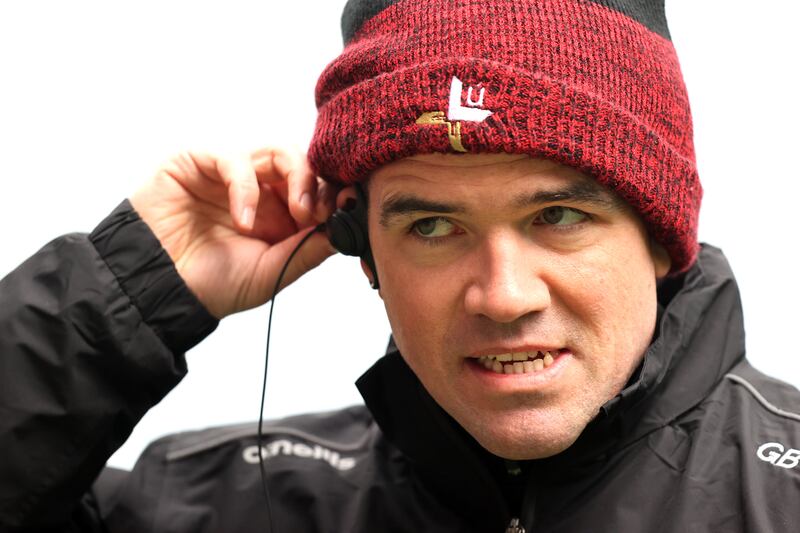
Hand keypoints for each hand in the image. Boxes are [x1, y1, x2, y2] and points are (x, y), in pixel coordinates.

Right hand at [130, 148, 338, 318]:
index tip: (346, 209)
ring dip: (296, 177)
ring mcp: (230, 174)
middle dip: (319, 183)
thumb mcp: (273, 271)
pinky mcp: (197, 163)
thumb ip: (309, 249)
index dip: (335, 194)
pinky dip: (246, 187)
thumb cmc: (212, 284)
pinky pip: (232, 159)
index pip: (318, 187)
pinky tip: (244, 221)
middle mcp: (260, 189)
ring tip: (296, 212)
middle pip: (304, 162)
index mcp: (281, 213)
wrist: (160, 292)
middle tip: (316, 212)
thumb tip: (346, 226)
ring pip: (276, 151)